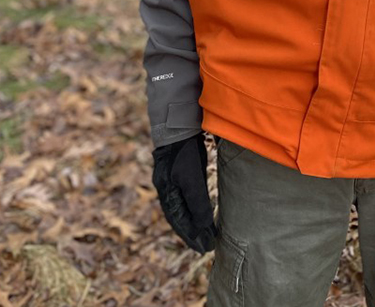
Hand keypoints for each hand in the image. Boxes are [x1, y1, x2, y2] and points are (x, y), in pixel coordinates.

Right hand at [152, 133, 215, 252]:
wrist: (177, 126)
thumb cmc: (184, 151)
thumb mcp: (192, 176)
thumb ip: (197, 200)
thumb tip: (203, 225)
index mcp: (168, 192)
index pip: (181, 220)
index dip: (192, 234)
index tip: (206, 246)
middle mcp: (167, 189)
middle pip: (180, 217)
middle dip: (193, 233)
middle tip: (206, 248)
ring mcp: (171, 181)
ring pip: (181, 209)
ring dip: (192, 224)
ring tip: (204, 236)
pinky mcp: (178, 174)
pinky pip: (183, 198)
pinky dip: (190, 210)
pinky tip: (198, 215)